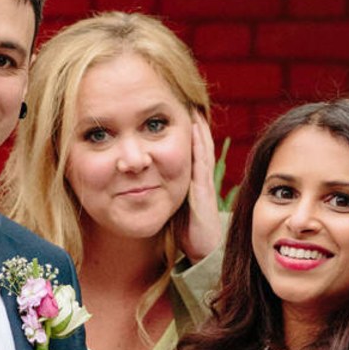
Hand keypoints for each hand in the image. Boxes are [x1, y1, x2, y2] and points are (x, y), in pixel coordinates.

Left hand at [180, 114, 220, 263]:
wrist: (203, 248)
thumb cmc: (188, 230)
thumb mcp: (174, 207)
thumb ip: (165, 193)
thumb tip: (144, 184)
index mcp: (192, 180)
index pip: (189, 150)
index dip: (185, 132)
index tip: (175, 113)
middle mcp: (200, 177)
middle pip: (197, 144)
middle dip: (192, 123)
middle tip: (184, 101)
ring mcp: (203, 181)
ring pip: (201, 148)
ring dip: (197, 127)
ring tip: (191, 106)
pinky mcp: (204, 188)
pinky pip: (201, 161)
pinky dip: (199, 143)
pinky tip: (195, 128)